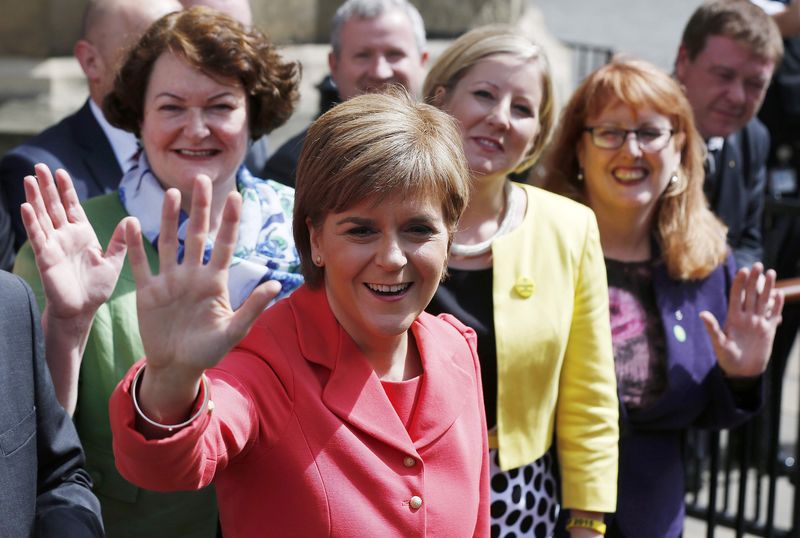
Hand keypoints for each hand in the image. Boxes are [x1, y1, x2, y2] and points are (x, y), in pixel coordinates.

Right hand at [21, 163, 127, 320]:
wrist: (82, 310)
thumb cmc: (96, 288)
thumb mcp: (113, 261)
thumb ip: (120, 241)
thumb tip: (131, 219)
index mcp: (82, 234)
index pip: (72, 206)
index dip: (66, 190)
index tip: (60, 172)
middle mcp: (65, 236)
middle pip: (54, 206)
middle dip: (46, 187)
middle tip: (39, 166)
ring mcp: (53, 245)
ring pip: (42, 217)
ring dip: (35, 198)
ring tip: (28, 179)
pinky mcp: (46, 257)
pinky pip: (38, 237)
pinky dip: (31, 222)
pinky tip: (25, 206)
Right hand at [126, 175, 278, 421]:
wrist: (176, 368)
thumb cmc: (208, 351)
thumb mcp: (234, 330)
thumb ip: (253, 307)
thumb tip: (276, 284)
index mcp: (215, 281)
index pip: (225, 245)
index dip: (230, 221)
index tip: (237, 195)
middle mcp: (192, 275)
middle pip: (196, 234)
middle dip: (200, 208)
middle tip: (202, 179)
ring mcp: (169, 281)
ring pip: (168, 242)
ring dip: (168, 218)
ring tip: (172, 193)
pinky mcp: (148, 291)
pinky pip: (141, 264)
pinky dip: (135, 245)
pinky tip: (131, 222)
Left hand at [700, 263, 784, 377]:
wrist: (742, 371)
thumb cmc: (726, 358)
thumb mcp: (719, 343)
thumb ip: (712, 328)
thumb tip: (702, 313)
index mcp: (733, 318)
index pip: (737, 296)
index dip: (739, 283)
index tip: (742, 270)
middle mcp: (746, 317)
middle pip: (751, 294)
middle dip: (754, 279)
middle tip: (757, 264)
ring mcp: (758, 323)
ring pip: (763, 301)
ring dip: (767, 287)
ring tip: (771, 272)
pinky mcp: (768, 331)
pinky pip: (773, 315)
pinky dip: (776, 305)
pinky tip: (779, 294)